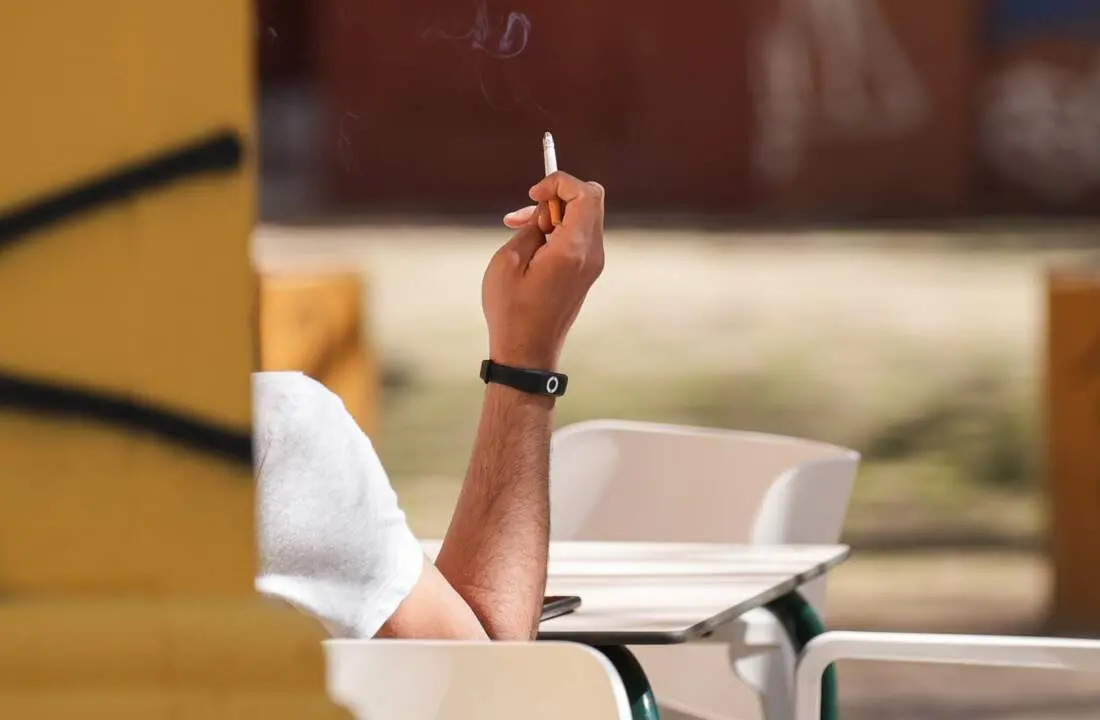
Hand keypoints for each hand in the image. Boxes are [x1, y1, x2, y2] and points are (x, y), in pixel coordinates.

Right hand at [482, 172, 604, 370]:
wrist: (527, 353)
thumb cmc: (512, 311)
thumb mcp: (508, 261)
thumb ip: (531, 228)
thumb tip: (545, 214)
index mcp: (573, 250)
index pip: (586, 194)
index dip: (559, 182)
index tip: (533, 194)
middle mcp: (591, 254)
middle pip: (590, 200)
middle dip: (557, 195)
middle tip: (527, 212)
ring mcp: (592, 264)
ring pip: (582, 217)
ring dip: (552, 213)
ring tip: (516, 226)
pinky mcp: (586, 272)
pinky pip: (577, 236)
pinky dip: (557, 230)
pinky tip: (529, 242)